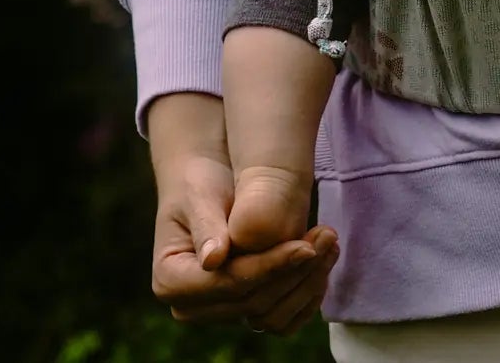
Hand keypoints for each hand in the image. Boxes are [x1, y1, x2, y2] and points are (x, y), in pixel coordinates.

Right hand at [149, 95, 337, 336]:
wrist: (207, 186)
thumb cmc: (199, 183)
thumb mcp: (199, 194)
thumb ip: (206, 225)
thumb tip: (213, 260)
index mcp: (170, 281)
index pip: (228, 284)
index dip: (268, 267)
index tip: (303, 245)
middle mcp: (191, 306)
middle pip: (251, 302)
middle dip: (292, 271)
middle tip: (327, 236)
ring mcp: (218, 311)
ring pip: (270, 314)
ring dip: (305, 283)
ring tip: (329, 243)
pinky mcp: (243, 308)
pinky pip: (280, 317)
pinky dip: (305, 293)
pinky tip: (323, 260)